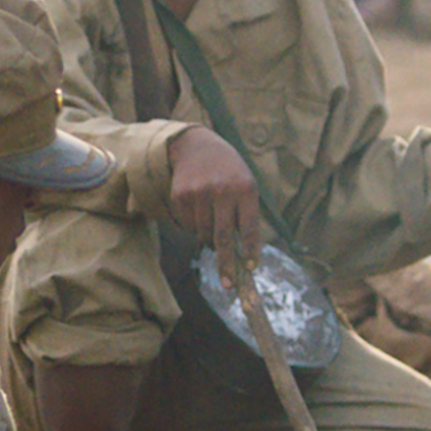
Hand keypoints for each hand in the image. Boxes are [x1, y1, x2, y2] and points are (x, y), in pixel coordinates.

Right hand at [167, 128, 262, 276]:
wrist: (196, 146)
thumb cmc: (228, 172)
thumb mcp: (245, 184)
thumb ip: (246, 214)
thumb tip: (244, 256)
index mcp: (245, 189)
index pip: (248, 227)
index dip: (250, 250)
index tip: (250, 268)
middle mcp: (222, 191)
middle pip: (222, 238)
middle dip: (226, 265)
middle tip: (229, 284)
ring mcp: (198, 193)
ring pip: (203, 234)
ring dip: (209, 239)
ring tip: (212, 224)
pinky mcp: (180, 196)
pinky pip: (188, 226)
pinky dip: (194, 227)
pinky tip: (198, 210)